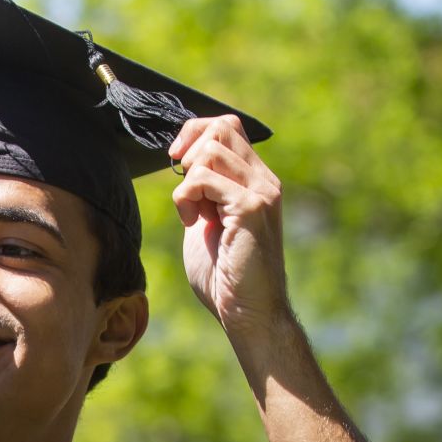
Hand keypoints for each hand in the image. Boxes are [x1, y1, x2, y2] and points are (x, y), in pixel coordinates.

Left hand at [169, 114, 290, 336]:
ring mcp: (261, 192)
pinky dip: (186, 197)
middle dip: (189, 150)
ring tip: (193, 213)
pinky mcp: (250, 208)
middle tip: (185, 192)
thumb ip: (201, 194)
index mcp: (256, 182)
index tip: (176, 160)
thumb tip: (182, 166)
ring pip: (211, 148)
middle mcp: (264, 181)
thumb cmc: (226, 278)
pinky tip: (193, 223)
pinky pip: (204, 178)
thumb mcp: (207, 224)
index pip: (228, 127)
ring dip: (188, 180)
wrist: (248, 314)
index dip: (195, 133)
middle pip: (222, 127)